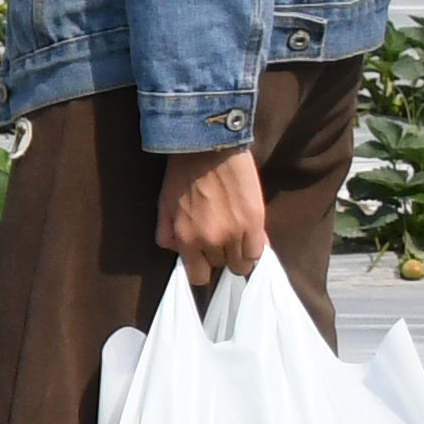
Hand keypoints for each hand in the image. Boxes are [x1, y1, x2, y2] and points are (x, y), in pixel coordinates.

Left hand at [158, 145, 269, 287]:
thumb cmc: (183, 173)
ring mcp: (235, 232)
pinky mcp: (255, 221)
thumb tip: (174, 250)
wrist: (208, 146)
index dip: (204, 268)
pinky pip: (259, 250)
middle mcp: (211, 240)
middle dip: (221, 254)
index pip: (198, 277)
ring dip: (240, 251)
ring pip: (243, 262)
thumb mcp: (164, 203)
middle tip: (221, 236)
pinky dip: (255, 245)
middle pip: (222, 267)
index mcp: (186, 238)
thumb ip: (166, 232)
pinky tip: (250, 232)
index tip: (206, 258)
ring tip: (237, 234)